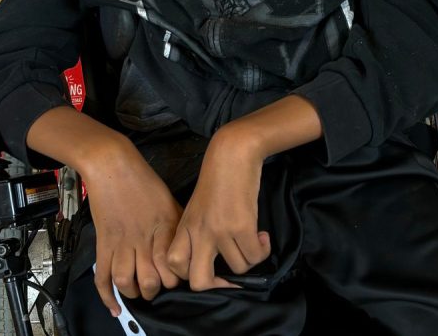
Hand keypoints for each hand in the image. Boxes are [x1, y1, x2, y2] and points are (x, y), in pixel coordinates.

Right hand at [83, 139, 183, 314]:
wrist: (113, 166)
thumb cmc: (144, 180)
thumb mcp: (170, 201)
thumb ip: (178, 225)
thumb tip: (188, 245)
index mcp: (165, 228)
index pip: (174, 266)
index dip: (177, 277)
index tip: (177, 275)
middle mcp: (144, 239)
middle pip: (152, 280)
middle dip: (157, 290)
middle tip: (158, 286)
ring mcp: (122, 243)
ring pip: (127, 282)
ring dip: (134, 293)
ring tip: (139, 291)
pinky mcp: (104, 244)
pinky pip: (103, 276)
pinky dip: (107, 296)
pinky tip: (115, 307)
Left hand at [167, 124, 269, 290]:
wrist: (232, 153)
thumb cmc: (218, 178)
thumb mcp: (197, 207)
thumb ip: (197, 231)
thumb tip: (212, 259)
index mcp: (185, 228)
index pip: (175, 266)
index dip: (192, 274)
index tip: (211, 267)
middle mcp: (199, 233)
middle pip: (198, 282)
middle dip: (219, 285)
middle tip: (233, 273)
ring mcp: (219, 230)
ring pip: (238, 268)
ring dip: (250, 259)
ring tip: (254, 242)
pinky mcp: (241, 225)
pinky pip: (255, 256)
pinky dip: (262, 250)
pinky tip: (262, 237)